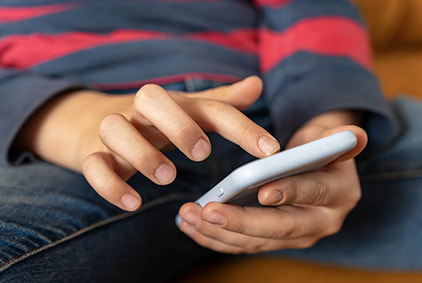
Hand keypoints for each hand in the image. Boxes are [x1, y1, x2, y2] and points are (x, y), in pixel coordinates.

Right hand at [15, 76, 279, 210]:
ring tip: (167, 177)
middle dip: (178, 124)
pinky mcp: (92, 155)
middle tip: (203, 153)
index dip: (242, 126)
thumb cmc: (157, 122)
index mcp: (173, 104)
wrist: (93, 122)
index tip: (270, 151)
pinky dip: (110, 185)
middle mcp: (142, 113)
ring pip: (115, 128)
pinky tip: (133, 202)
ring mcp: (114, 132)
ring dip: (142, 153)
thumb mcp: (192, 113)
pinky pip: (93, 165)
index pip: (210, 106)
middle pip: (150, 97)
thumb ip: (222, 104)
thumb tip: (256, 84)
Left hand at [177, 118, 367, 253]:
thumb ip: (335, 138)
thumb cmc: (316, 149)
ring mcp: (295, 236)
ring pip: (256, 241)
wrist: (315, 171)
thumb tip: (356, 135)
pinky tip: (190, 227)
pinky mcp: (273, 241)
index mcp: (339, 194)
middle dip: (241, 221)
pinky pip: (243, 245)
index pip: (316, 193)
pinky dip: (215, 238)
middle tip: (208, 211)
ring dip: (219, 232)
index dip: (292, 192)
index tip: (264, 192)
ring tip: (188, 216)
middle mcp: (320, 222)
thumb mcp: (327, 138)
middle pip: (280, 227)